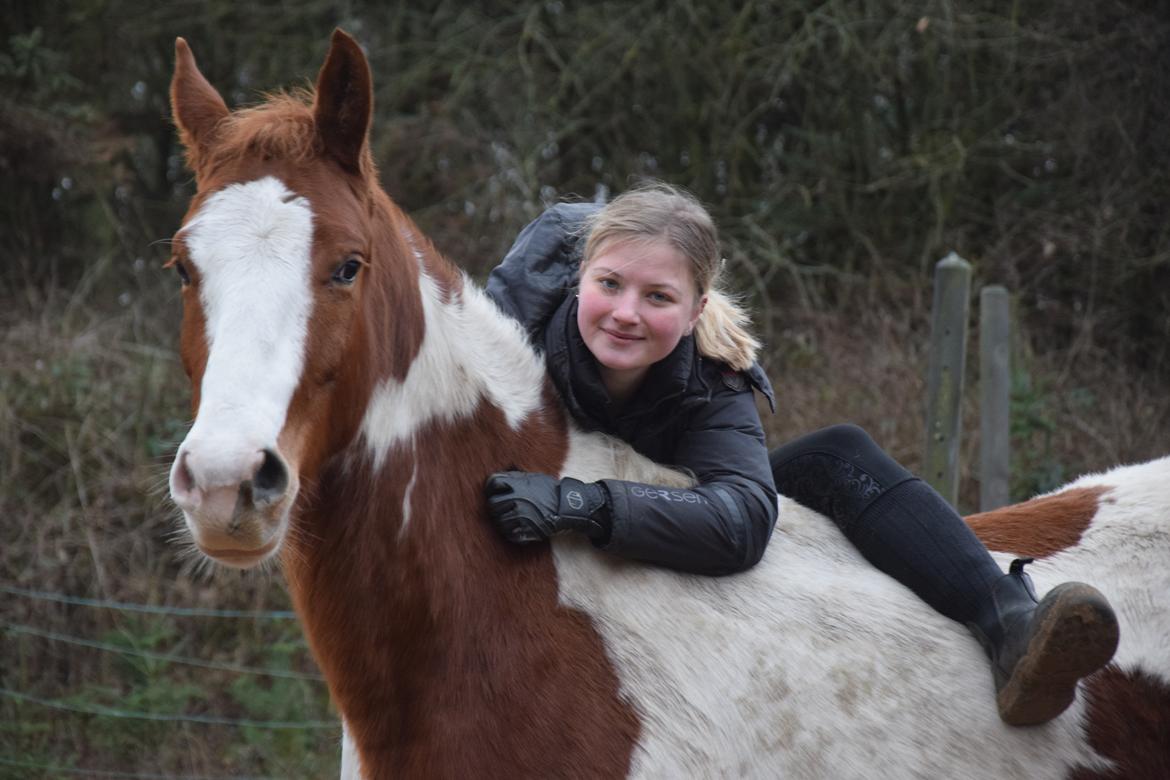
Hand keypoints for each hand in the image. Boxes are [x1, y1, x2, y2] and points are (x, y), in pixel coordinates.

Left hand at [484, 471, 610, 543]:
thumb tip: (496, 479)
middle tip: (502, 509)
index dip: (491, 488)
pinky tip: (518, 529)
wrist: (569, 505)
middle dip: (496, 507)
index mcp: (518, 484)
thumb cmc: (551, 490)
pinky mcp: (527, 530)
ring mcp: (521, 515)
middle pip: (493, 504)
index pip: (492, 483)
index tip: (495, 493)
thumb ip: (514, 478)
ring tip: (511, 520)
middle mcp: (517, 498)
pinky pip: (510, 535)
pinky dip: (512, 533)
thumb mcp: (533, 477)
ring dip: (503, 522)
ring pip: (499, 521)